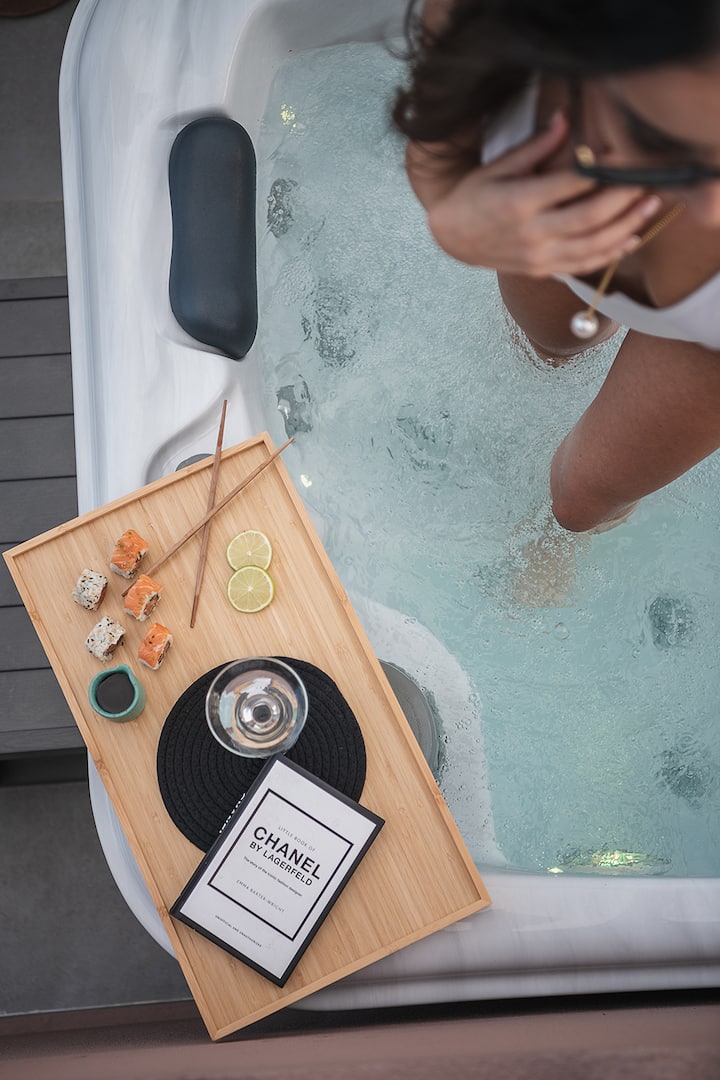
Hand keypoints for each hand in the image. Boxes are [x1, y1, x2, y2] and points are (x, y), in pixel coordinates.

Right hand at [407, 112, 661, 276]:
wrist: (451, 237)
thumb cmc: (474, 196)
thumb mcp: (498, 167)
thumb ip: (535, 147)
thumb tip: (565, 118)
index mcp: (520, 202)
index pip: (573, 184)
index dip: (605, 171)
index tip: (628, 157)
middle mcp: (531, 233)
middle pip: (590, 217)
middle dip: (624, 199)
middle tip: (650, 181)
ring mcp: (538, 257)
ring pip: (592, 245)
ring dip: (625, 227)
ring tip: (650, 208)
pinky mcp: (541, 271)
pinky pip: (582, 265)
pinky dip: (609, 254)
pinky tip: (629, 239)